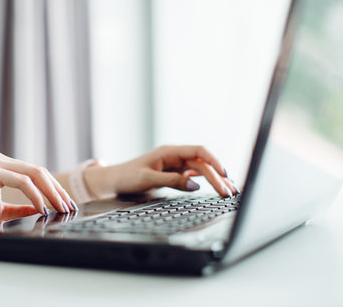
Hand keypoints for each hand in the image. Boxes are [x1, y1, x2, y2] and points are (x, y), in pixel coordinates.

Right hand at [0, 152, 74, 226]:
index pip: (36, 174)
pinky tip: (42, 208)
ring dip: (51, 192)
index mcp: (2, 166)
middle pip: (40, 171)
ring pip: (34, 173)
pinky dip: (35, 195)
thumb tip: (39, 209)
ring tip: (60, 208)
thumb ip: (18, 207)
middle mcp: (0, 160)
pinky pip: (21, 181)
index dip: (54, 189)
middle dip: (57, 190)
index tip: (65, 204)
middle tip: (69, 207)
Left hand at [85, 145, 237, 197]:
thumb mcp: (148, 179)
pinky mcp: (174, 173)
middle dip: (217, 176)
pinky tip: (215, 187)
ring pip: (201, 170)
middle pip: (202, 163)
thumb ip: (172, 181)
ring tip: (229, 191)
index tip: (224, 173)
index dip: (213, 160)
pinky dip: (206, 181)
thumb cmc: (127, 176)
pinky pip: (194, 176)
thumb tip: (195, 186)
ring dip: (215, 179)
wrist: (114, 181)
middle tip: (229, 191)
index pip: (198, 151)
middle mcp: (175, 156)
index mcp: (169, 152)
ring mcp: (175, 165)